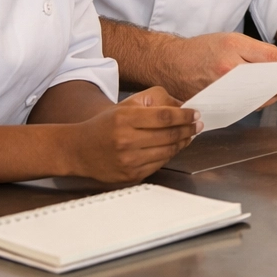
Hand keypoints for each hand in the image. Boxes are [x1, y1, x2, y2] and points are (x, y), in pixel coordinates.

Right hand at [65, 87, 198, 182]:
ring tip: (189, 135)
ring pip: (167, 151)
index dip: (184, 116)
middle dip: (188, 129)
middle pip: (168, 135)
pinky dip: (170, 155)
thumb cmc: (105, 125)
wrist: (78, 150)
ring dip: (182, 142)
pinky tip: (174, 147)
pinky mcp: (130, 175)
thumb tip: (181, 106)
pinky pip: (159, 164)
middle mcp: (126, 140)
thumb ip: (153, 102)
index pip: (164, 117)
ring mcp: (128, 160)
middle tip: (198, 124)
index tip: (195, 114)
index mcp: (125, 118)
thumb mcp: (125, 106)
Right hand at [163, 32, 276, 102]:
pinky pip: (249, 105)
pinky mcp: (220, 105)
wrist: (172, 65)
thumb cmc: (202, 49)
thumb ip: (259, 50)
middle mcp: (228, 72)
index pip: (270, 60)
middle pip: (269, 81)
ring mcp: (224, 92)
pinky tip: (275, 95)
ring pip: (261, 96)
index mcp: (232, 51)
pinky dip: (265, 100)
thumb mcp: (232, 39)